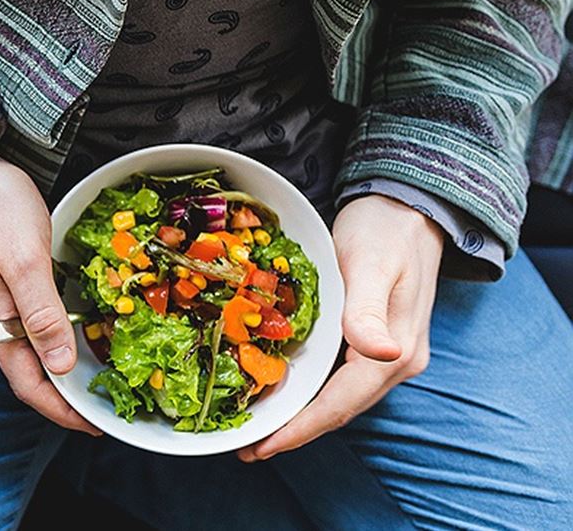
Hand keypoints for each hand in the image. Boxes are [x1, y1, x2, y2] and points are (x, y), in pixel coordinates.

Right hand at [0, 128, 99, 433]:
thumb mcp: (24, 260)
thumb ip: (41, 314)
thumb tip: (61, 367)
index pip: (27, 384)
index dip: (61, 410)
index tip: (95, 426)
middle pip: (31, 373)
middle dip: (66, 397)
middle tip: (107, 406)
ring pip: (34, 349)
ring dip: (64, 367)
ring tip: (100, 375)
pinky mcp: (7, 280)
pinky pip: (35, 322)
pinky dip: (59, 335)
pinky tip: (80, 329)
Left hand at [240, 194, 441, 460]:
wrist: (408, 207)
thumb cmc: (385, 230)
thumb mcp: (371, 264)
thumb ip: (367, 310)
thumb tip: (382, 353)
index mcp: (394, 351)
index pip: (340, 404)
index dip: (299, 429)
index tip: (261, 447)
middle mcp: (394, 360)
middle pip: (337, 409)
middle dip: (293, 430)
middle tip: (245, 445)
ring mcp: (386, 352)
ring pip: (337, 397)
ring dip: (298, 414)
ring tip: (256, 426)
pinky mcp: (372, 339)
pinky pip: (336, 377)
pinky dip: (308, 390)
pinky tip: (280, 389)